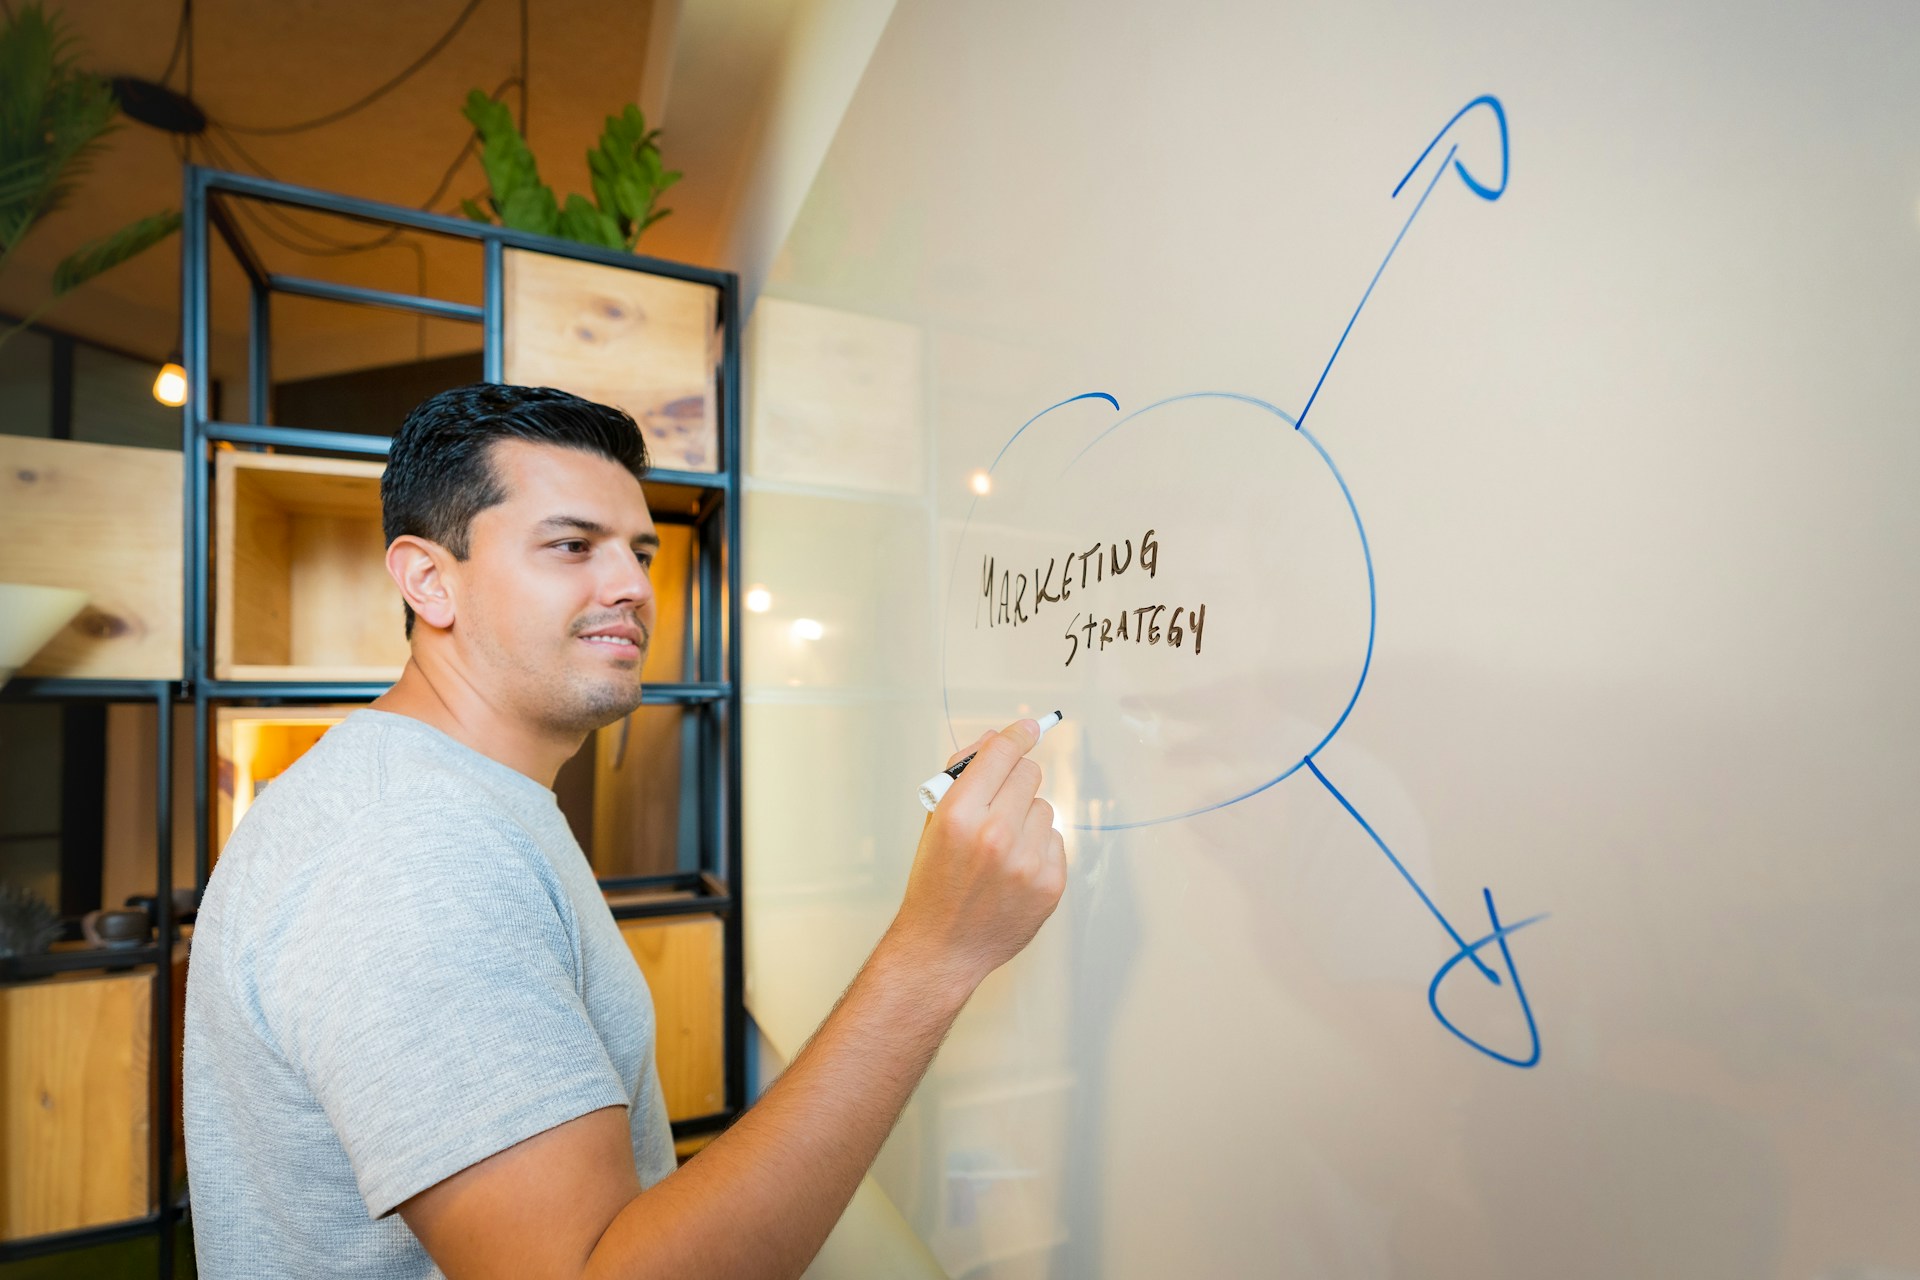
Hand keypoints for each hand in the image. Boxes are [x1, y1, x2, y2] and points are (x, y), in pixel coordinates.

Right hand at [886, 719, 1067, 997]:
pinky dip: (1038, 847)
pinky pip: (1055, 839)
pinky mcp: (1050, 883)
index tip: (1029, 728)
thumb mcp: (934, 821)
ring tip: (1001, 846)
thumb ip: (963, 774)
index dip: (1016, 736)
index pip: (1001, 753)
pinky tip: (1014, 867)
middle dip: (1015, 780)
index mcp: (959, 814)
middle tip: (1000, 801)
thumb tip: (999, 739)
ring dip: (1026, 817)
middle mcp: (995, 834)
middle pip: (1029, 774)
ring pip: (1044, 807)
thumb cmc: (934, 882)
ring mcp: (1026, 861)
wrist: (943, 947)